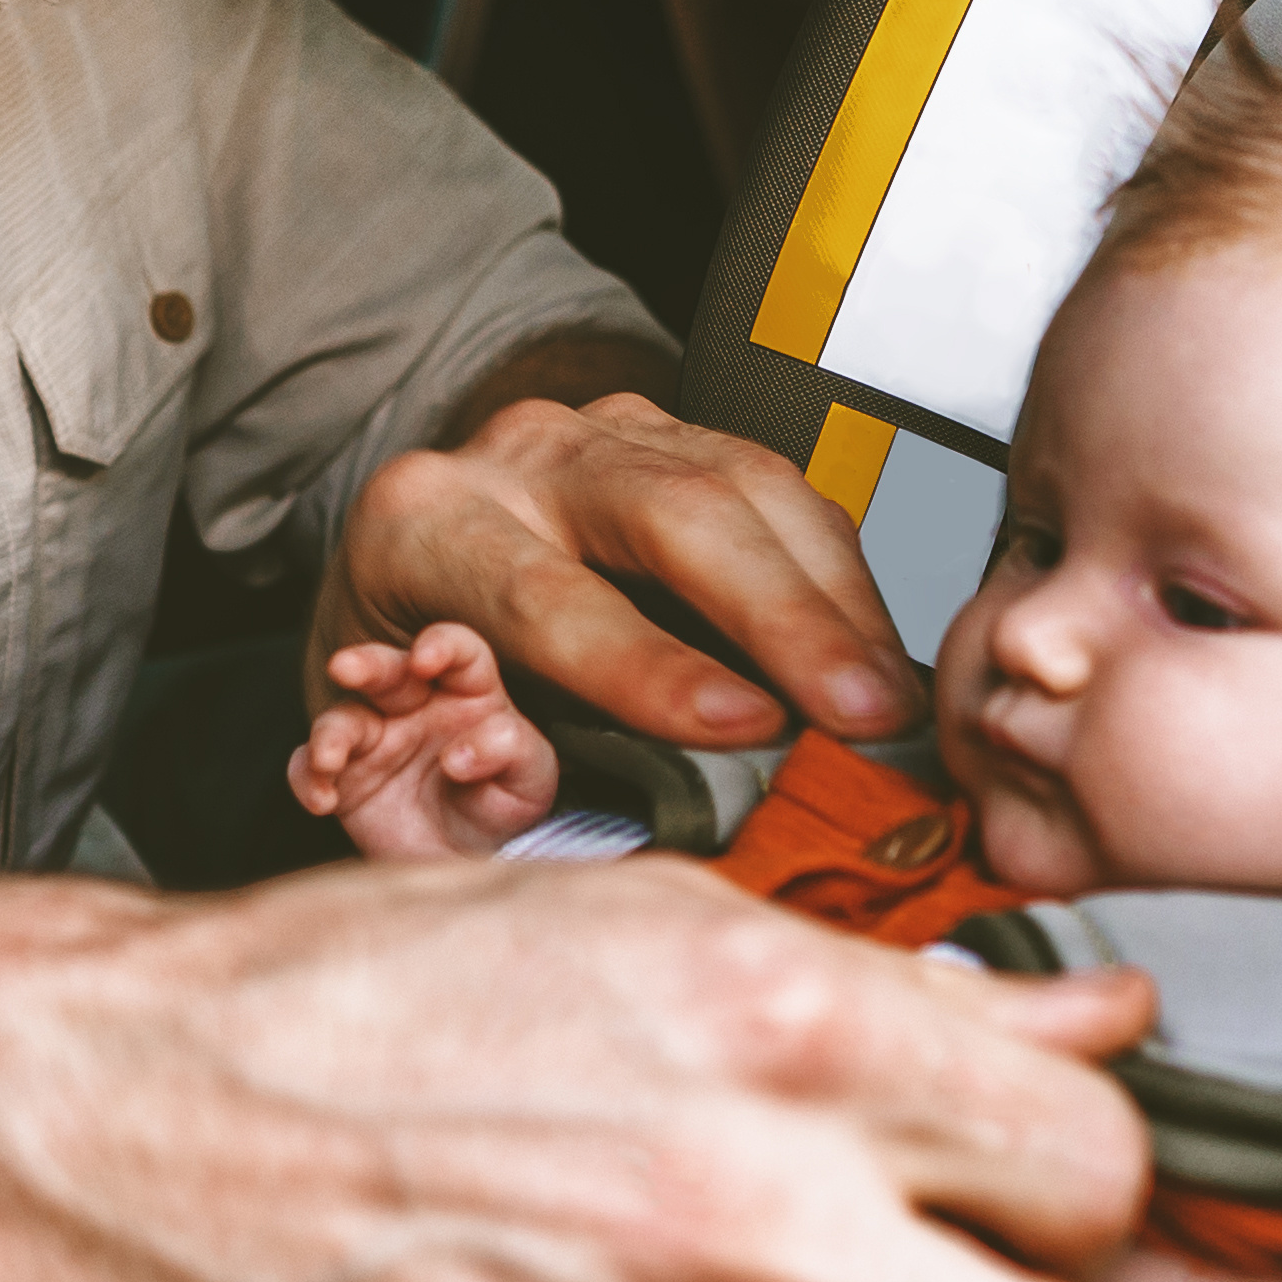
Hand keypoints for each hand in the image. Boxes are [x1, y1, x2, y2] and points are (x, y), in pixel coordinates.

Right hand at [290, 624, 560, 856]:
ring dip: (329, 733)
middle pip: (386, 669)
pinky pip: (309, 767)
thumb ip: (510, 751)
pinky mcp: (344, 777)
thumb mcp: (530, 780)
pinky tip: (323, 800)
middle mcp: (415, 705)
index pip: (457, 651)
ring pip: (341, 717)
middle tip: (345, 667)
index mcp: (468, 692)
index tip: (426, 659)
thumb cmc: (504, 805)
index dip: (441, 644)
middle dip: (365, 663)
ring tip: (330, 760)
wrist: (470, 861)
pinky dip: (307, 778)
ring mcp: (375, 739)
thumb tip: (460, 752)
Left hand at [321, 387, 917, 753]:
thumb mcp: (395, 734)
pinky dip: (840, 572)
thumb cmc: (406, 667)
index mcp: (425, 529)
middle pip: (673, 513)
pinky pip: (781, 487)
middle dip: (785, 620)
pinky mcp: (676, 432)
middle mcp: (517, 458)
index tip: (748, 729)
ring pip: (747, 484)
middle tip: (861, 716)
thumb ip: (481, 781)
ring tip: (887, 699)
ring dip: (835, 598)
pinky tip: (871, 649)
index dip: (653, 668)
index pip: (548, 598)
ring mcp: (605, 429)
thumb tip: (598, 853)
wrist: (404, 564)